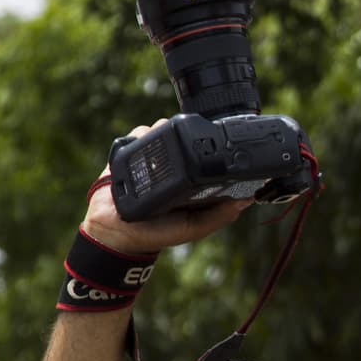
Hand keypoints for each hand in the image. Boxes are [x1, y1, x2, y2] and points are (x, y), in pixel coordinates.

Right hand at [80, 121, 251, 254]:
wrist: (113, 231)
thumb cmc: (158, 232)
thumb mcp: (194, 228)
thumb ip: (218, 216)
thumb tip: (247, 200)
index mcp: (195, 179)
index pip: (211, 155)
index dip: (217, 147)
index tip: (219, 141)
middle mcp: (177, 165)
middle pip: (188, 136)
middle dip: (188, 134)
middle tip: (184, 145)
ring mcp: (155, 156)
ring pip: (165, 128)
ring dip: (164, 132)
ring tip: (158, 151)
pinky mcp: (133, 151)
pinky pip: (141, 132)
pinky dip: (142, 135)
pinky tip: (138, 150)